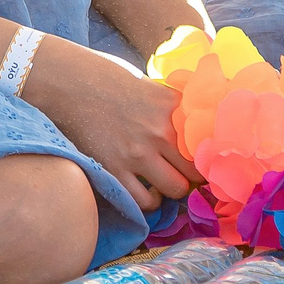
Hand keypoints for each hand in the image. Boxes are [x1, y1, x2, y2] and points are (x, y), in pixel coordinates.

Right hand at [24, 37, 199, 211]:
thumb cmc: (114, 82)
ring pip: (176, 189)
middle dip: (195, 175)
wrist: (72, 83)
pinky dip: (150, 200)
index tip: (209, 161)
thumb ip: (177, 110)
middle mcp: (160, 131)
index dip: (211, 155)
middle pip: (197, 169)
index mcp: (174, 108)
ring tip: (167, 182)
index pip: (209, 142)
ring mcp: (137, 153)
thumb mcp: (154, 87)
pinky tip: (147, 190)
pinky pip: (145, 201)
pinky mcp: (114, 169)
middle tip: (188, 175)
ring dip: (174, 189)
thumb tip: (204, 129)